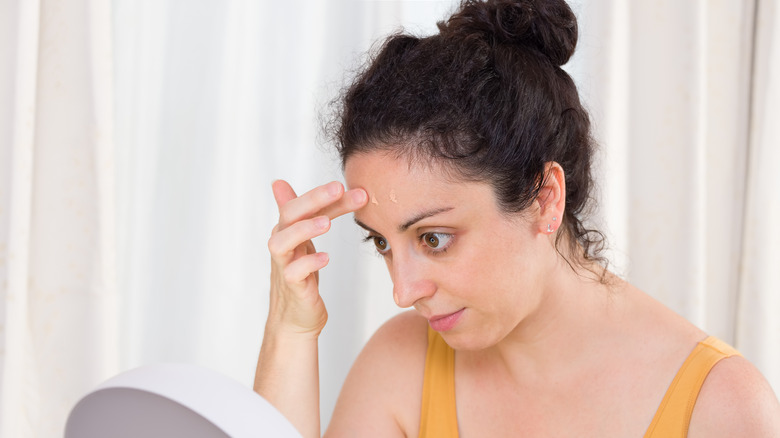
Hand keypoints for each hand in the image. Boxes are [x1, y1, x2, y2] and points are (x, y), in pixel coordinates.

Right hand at [266, 180, 367, 336]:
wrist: (295, 318)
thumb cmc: (300, 274)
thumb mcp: (302, 239)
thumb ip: (304, 212)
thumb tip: (280, 182)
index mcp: (287, 230)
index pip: (301, 205)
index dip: (324, 195)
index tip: (355, 188)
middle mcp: (282, 244)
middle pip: (289, 215)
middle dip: (314, 199)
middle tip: (338, 188)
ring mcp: (284, 265)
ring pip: (282, 242)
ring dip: (304, 229)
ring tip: (327, 222)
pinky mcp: (292, 287)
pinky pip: (293, 273)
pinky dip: (308, 264)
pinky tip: (325, 258)